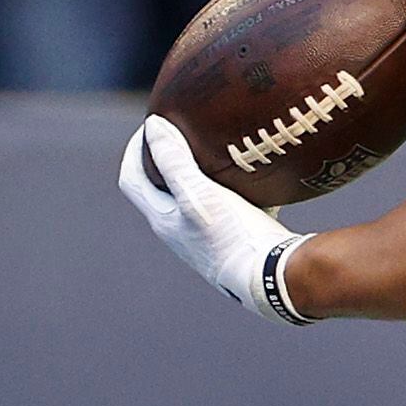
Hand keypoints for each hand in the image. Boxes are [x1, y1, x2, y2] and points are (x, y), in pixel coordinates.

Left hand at [118, 115, 308, 324]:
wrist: (274, 278)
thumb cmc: (233, 238)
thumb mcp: (200, 193)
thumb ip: (175, 160)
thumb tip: (153, 126)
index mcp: (163, 220)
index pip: (132, 179)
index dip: (134, 151)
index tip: (151, 128)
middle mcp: (180, 233)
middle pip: (160, 191)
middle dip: (167, 161)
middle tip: (184, 135)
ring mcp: (207, 240)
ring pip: (195, 201)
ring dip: (201, 177)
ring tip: (218, 154)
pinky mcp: (236, 243)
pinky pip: (229, 212)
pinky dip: (234, 193)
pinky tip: (255, 181)